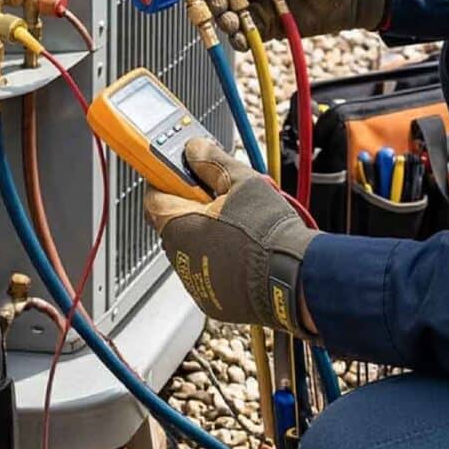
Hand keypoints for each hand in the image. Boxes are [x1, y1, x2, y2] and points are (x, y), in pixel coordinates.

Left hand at [143, 137, 318, 332]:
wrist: (295, 277)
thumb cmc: (268, 233)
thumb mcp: (242, 182)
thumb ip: (211, 162)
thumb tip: (195, 149)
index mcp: (178, 224)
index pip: (153, 195)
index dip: (168, 180)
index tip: (182, 173)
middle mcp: (179, 256)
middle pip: (173, 223)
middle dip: (191, 208)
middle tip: (218, 197)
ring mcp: (194, 280)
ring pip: (190, 249)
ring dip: (205, 235)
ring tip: (238, 227)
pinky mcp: (211, 299)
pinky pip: (206, 272)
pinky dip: (218, 261)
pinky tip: (242, 252)